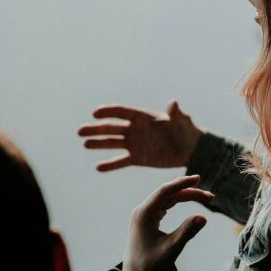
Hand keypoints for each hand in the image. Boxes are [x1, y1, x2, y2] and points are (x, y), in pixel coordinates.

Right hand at [77, 101, 203, 171]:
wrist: (190, 150)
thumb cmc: (186, 131)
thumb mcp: (182, 121)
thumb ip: (176, 114)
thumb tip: (173, 103)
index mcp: (143, 117)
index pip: (121, 112)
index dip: (108, 112)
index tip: (95, 114)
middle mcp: (135, 129)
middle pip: (111, 128)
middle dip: (96, 129)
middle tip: (80, 131)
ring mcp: (134, 144)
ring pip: (112, 143)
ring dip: (98, 144)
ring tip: (85, 144)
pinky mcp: (137, 158)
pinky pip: (121, 161)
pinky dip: (110, 164)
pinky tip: (98, 167)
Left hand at [124, 175, 212, 270]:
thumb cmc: (150, 265)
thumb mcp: (171, 248)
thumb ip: (187, 232)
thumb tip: (204, 218)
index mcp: (143, 214)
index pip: (165, 191)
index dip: (182, 183)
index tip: (198, 178)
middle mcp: (142, 211)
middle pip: (168, 194)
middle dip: (189, 192)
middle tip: (210, 197)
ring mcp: (144, 216)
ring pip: (167, 199)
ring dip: (185, 196)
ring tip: (205, 198)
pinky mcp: (147, 222)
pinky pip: (164, 206)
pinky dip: (177, 202)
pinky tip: (187, 200)